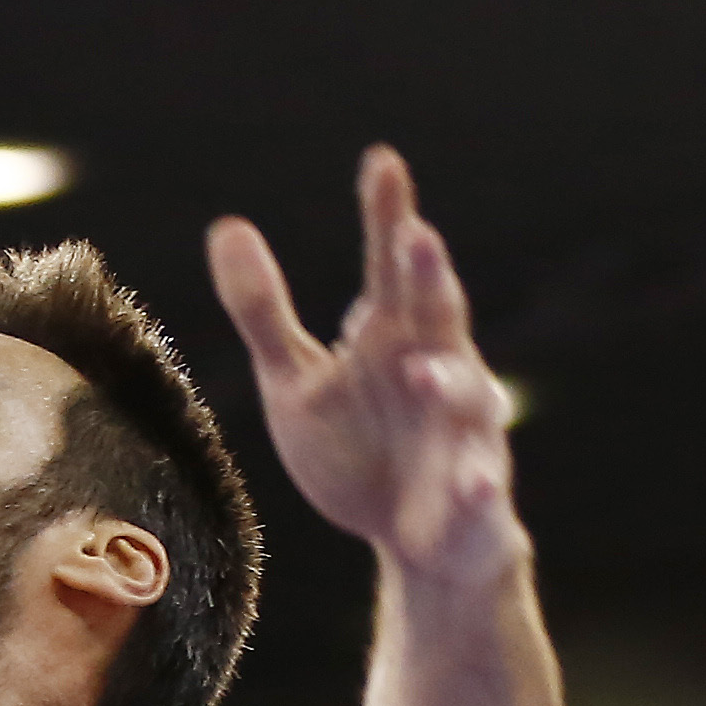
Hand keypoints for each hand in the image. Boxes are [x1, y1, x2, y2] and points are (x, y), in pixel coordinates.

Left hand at [207, 147, 525, 588]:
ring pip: (467, 402)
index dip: (389, 217)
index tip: (381, 161)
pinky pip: (481, 493)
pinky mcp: (474, 500)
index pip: (392, 269)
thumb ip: (264, 311)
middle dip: (429, 280)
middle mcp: (439, 373)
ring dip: (449, 384)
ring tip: (422, 372)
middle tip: (415, 237)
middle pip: (438, 318)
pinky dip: (478, 487)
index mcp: (395, 338)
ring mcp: (463, 436)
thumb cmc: (357, 449)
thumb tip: (225, 224)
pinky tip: (474, 484)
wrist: (416, 544)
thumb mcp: (295, 382)